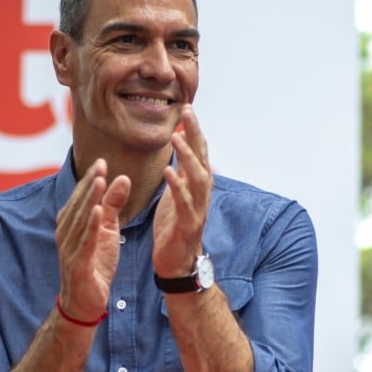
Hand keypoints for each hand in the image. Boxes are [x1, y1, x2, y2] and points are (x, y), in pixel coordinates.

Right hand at [55, 159, 130, 323]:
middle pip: (79, 205)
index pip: (81, 197)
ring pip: (80, 220)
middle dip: (89, 184)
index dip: (90, 179)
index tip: (101, 161)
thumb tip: (122, 177)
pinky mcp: (78, 264)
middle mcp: (66, 233)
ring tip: (99, 180)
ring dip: (89, 199)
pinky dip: (90, 226)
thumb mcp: (109, 231)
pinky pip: (85, 242)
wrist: (86, 303)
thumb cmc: (96, 264)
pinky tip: (98, 212)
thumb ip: (113, 205)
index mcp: (71, 223)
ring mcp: (69, 249)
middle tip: (100, 164)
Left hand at [152, 105, 211, 279]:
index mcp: (197, 186)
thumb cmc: (175, 228)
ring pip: (197, 179)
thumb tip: (183, 149)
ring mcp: (197, 209)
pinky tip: (169, 173)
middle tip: (187, 112)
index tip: (186, 108)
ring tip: (176, 139)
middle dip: (195, 135)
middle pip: (202, 159)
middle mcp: (202, 194)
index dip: (194, 131)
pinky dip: (177, 187)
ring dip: (188, 158)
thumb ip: (182, 172)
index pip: (199, 152)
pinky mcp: (187, 225)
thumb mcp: (177, 195)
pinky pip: (183, 203)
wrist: (177, 263)